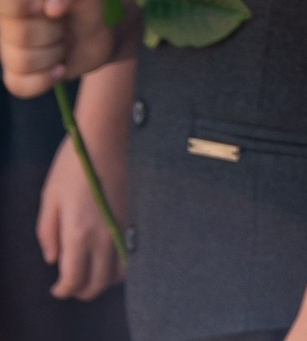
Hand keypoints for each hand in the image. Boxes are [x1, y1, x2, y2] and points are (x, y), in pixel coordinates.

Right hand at [0, 0, 115, 97]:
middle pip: (19, 35)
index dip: (21, 6)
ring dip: (55, 53)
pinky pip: (20, 85)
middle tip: (65, 24)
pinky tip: (60, 67)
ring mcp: (9, 49)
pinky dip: (45, 79)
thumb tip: (51, 7)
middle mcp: (4, 21)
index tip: (43, 5)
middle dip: (54, 31)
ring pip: (22, 62)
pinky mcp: (19, 74)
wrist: (103, 28)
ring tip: (65, 41)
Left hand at [37, 125, 124, 299]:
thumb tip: (53, 260)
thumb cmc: (73, 166)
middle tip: (71, 285)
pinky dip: (120, 265)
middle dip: (82, 290)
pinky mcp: (135, 218)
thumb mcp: (49, 198)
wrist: (108, 138)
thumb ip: (47, 233)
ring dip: (103, 280)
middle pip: (98, 283)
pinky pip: (131, 254)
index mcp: (77, 233)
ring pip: (119, 273)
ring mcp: (123, 227)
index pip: (74, 279)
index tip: (56, 289)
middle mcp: (104, 236)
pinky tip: (109, 257)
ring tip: (90, 272)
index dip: (63, 290)